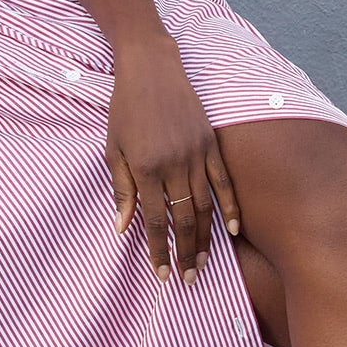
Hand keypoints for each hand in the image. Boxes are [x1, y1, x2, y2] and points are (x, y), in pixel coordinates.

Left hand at [106, 34, 241, 281]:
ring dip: (205, 238)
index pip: (154, 220)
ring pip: (205, 206)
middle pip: (184, 220)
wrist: (151, 67)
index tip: (161, 274)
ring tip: (204, 263)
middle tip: (188, 279)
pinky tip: (233, 230)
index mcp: (145, 167)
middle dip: (186, 253)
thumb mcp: (113, 149)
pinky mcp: (210, 144)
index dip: (159, 250)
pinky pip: (223, 182)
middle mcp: (173, 164)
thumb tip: (122, 227)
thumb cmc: (124, 108)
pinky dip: (230, 207)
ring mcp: (196, 154)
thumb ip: (121, 189)